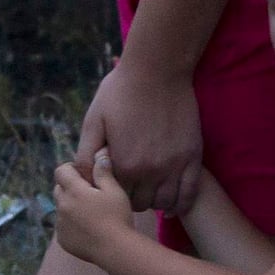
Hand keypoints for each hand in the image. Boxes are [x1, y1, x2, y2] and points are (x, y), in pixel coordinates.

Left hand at [51, 153, 137, 262]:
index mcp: (74, 191)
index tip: (85, 175)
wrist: (115, 249)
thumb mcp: (114, 191)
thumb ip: (103, 172)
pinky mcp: (63, 240)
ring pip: (61, 208)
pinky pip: (63, 226)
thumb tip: (99, 154)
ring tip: (91, 214)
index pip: (61, 171)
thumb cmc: (117, 217)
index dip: (71, 169)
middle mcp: (62, 206)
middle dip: (70, 187)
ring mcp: (60, 224)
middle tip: (90, 194)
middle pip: (59, 189)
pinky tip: (89, 229)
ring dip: (71, 206)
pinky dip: (72, 224)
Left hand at [78, 61, 204, 218]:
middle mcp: (150, 171)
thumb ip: (86, 154)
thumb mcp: (93, 121)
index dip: (112, 192)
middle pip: (140, 203)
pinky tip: (172, 202)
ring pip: (165, 202)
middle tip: (131, 187)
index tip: (113, 184)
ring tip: (150, 191)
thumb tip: (81, 179)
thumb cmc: (120, 92)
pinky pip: (189, 193)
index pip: (115, 197)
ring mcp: (174, 166)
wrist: (157, 70)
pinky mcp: (192, 157)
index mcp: (123, 165)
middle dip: (132, 198)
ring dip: (156, 201)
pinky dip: (180, 203)